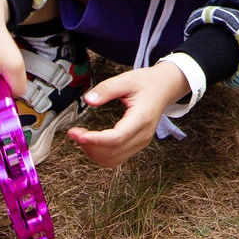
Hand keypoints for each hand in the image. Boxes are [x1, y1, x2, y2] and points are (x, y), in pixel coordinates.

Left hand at [68, 62, 187, 167]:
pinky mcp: (137, 144)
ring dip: (94, 153)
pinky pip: (116, 158)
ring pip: (113, 159)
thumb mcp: (127, 79)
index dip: (95, 139)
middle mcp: (143, 134)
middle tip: (73, 133)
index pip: (117, 137)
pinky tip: (91, 143)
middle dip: (89, 146)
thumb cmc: (147, 83)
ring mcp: (141, 142)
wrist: (165, 88)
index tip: (78, 134)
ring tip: (80, 137)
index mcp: (142, 118)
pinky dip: (101, 154)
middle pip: (113, 152)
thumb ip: (107, 89)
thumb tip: (88, 99)